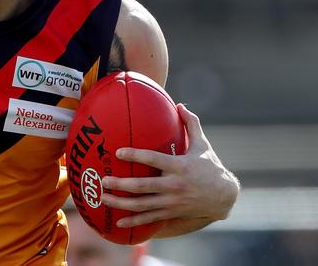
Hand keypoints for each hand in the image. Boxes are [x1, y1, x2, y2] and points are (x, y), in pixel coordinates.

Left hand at [100, 104, 239, 233]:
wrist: (224, 196)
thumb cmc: (210, 167)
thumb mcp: (203, 145)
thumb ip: (191, 124)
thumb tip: (180, 104)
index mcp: (180, 166)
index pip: (154, 159)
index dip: (136, 155)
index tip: (118, 152)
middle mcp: (174, 185)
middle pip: (143, 186)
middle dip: (122, 184)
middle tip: (104, 180)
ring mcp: (172, 202)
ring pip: (143, 205)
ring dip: (121, 203)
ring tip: (103, 198)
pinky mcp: (171, 213)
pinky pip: (150, 219)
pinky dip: (134, 222)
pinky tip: (119, 223)